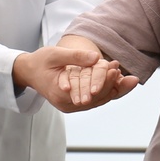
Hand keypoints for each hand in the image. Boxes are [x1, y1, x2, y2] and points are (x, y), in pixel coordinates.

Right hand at [13, 43, 137, 112]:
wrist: (28, 71)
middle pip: (97, 99)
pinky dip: (108, 91)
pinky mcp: (75, 103)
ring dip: (114, 90)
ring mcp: (72, 106)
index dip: (105, 81)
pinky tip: (120, 82)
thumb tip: (96, 58)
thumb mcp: (55, 54)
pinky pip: (95, 99)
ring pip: (98, 101)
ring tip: (130, 80)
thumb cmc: (40, 61)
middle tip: (131, 77)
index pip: (89, 92)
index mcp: (61, 94)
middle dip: (114, 87)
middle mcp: (68, 104)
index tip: (117, 70)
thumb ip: (75, 56)